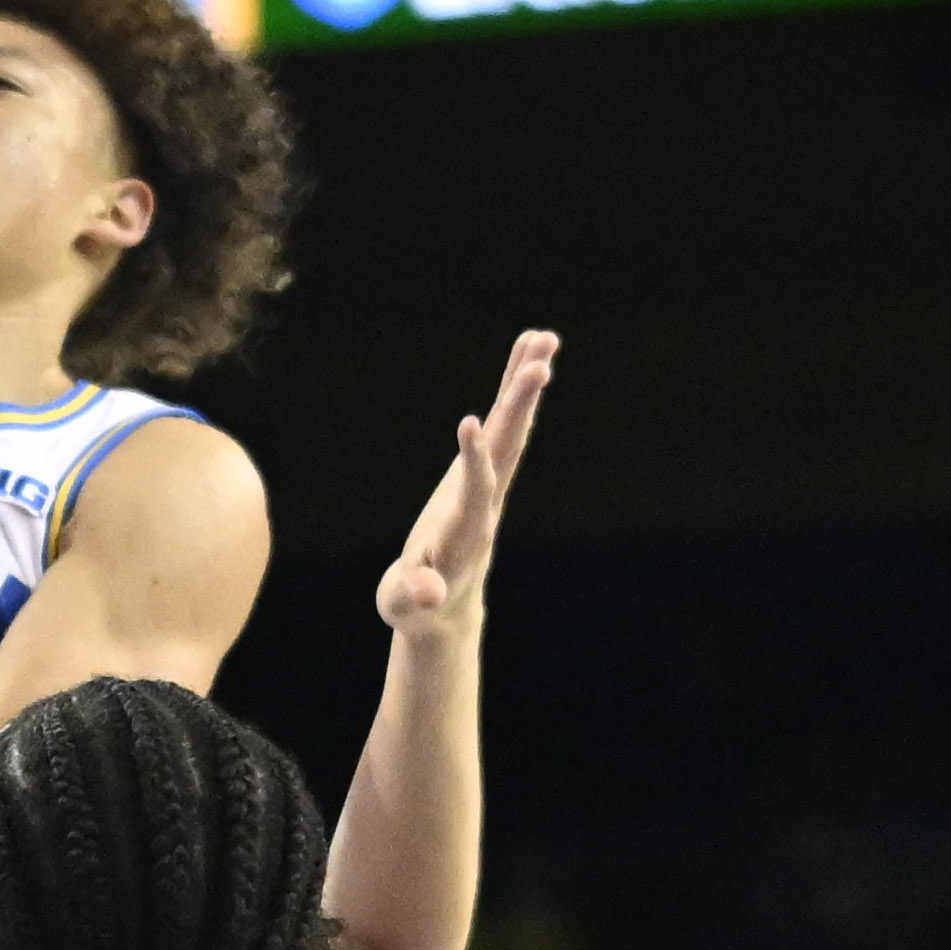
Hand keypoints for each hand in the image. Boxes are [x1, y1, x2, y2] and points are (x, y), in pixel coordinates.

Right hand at [376, 330, 557, 640]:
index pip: (476, 490)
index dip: (473, 460)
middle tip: (541, 363)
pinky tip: (527, 355)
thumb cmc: (415, 606)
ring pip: (511, 428)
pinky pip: (500, 424)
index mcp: (466, 531)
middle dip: (520, 408)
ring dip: (525, 384)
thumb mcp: (405, 606)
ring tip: (545, 339)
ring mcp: (487, 484)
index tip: (468, 423)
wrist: (442, 610)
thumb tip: (425, 595)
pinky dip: (512, 389)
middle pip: (508, 449)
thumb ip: (413, 597)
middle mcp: (485, 502)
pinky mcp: (480, 473)